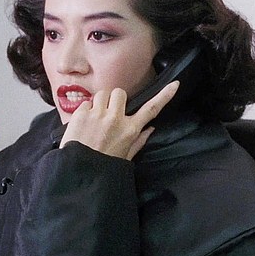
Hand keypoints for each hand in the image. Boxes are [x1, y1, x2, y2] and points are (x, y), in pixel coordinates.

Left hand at [59, 81, 179, 159]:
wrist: (80, 171)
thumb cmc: (104, 165)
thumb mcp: (126, 155)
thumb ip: (139, 140)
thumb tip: (151, 128)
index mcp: (130, 130)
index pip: (151, 109)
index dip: (164, 96)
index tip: (174, 84)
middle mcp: (115, 119)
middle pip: (119, 93)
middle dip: (114, 99)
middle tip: (108, 110)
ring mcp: (97, 115)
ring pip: (102, 94)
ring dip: (99, 102)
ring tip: (95, 116)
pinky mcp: (81, 114)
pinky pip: (85, 103)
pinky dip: (85, 110)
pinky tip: (83, 123)